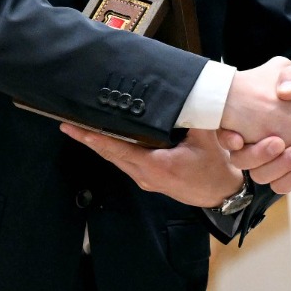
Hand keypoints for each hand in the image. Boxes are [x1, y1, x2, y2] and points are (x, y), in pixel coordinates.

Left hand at [59, 122, 286, 208]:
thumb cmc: (216, 168)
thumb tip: (181, 97)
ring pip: (116, 160)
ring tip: (79, 129)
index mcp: (157, 165)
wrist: (223, 194)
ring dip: (98, 145)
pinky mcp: (149, 180)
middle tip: (68, 124)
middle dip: (88, 139)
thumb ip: (193, 117)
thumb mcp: (207, 139)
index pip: (119, 149)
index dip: (96, 138)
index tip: (78, 129)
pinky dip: (112, 150)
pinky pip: (125, 163)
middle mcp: (145, 175)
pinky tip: (104, 139)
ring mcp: (145, 180)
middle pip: (111, 155)